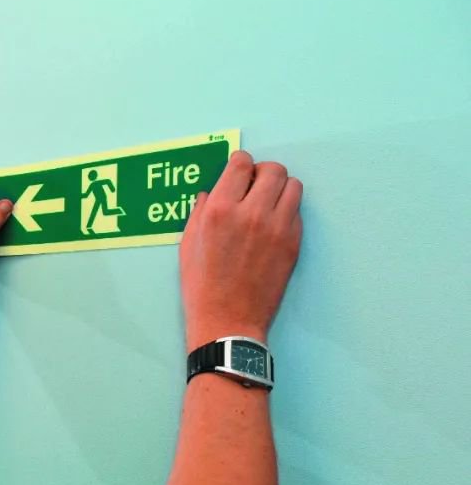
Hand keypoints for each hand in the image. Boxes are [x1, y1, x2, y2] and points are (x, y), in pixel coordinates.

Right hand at [180, 150, 302, 350]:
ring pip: (293, 185)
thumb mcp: (188, 245)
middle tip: (254, 186)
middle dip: (263, 173)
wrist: (228, 320)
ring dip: (280, 189)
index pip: (241, 164)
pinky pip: (297, 211)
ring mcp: (277, 227)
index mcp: (220, 210)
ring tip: (267, 203)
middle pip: (273, 169)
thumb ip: (200, 212)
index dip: (240, 163)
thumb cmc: (202, 286)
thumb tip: (211, 193)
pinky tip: (272, 225)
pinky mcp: (293, 243)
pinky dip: (286, 211)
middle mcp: (251, 212)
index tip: (238, 170)